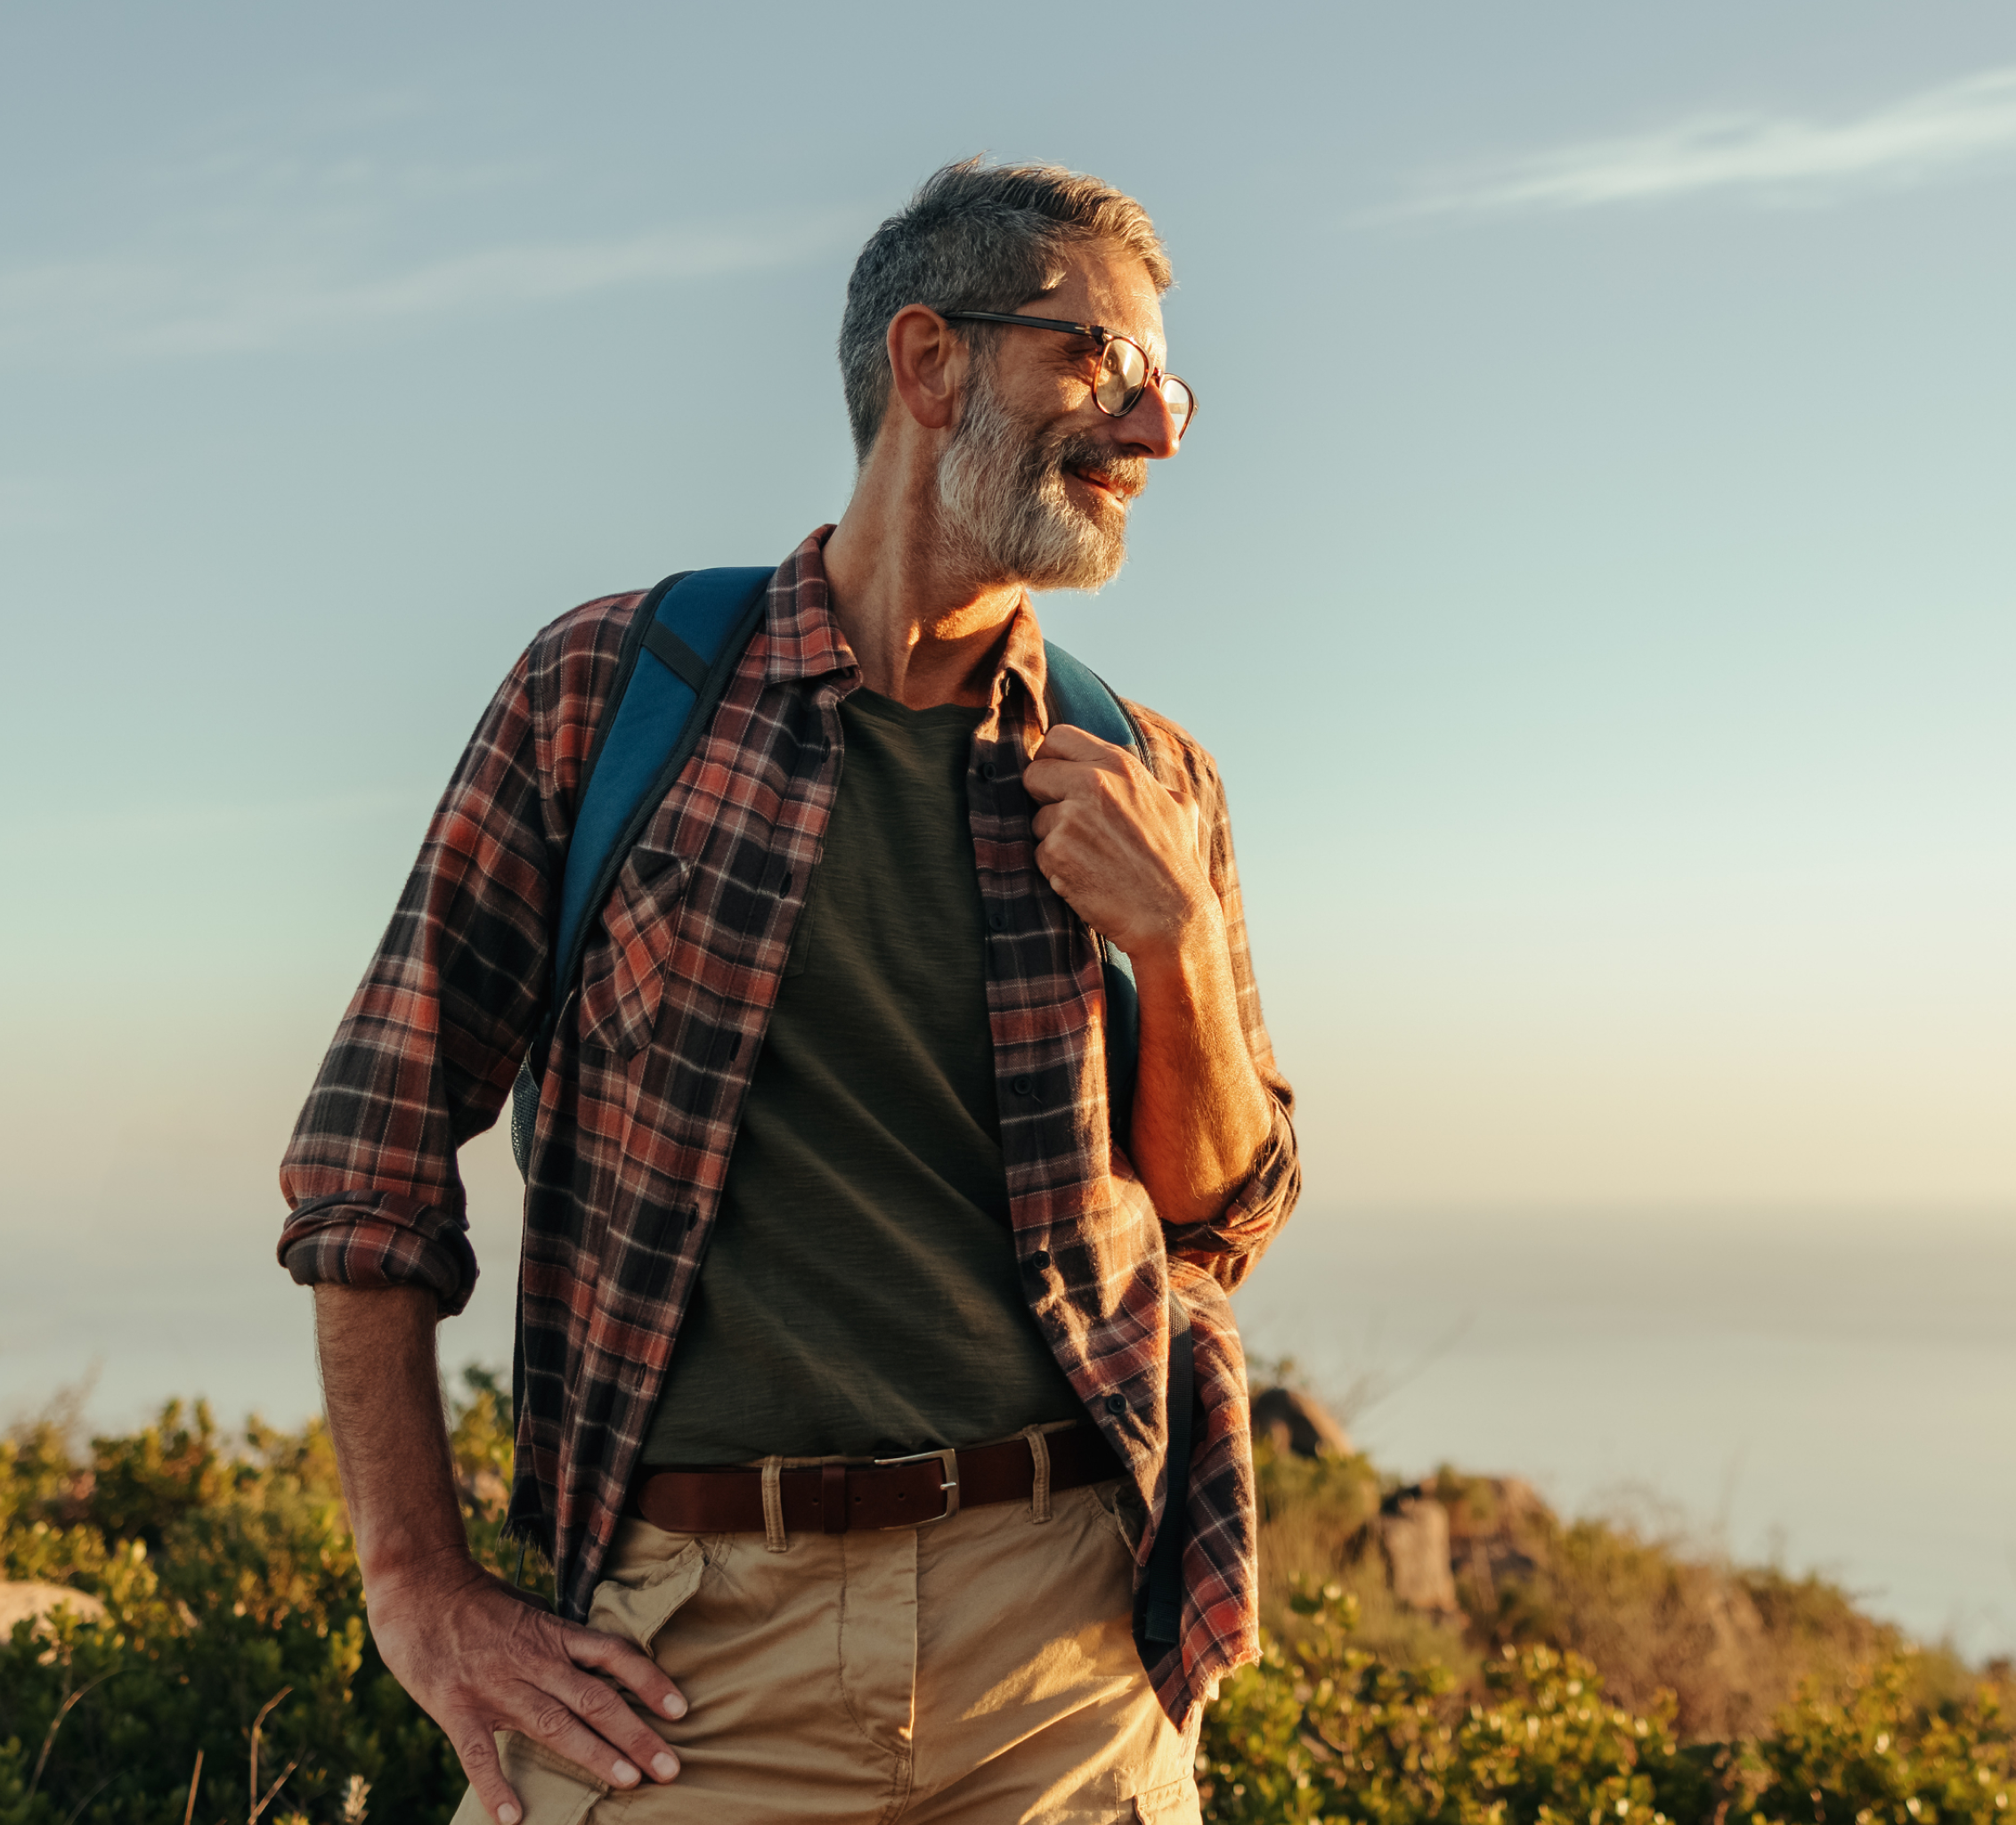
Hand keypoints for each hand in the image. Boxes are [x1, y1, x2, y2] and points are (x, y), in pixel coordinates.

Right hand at [367, 1548, 685, 1823]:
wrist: (419, 1589)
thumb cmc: (477, 1600)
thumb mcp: (529, 1610)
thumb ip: (559, 1636)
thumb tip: (593, 1655)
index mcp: (554, 1635)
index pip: (614, 1656)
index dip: (650, 1681)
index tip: (681, 1709)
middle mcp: (534, 1662)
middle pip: (596, 1699)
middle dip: (636, 1735)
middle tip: (670, 1767)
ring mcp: (497, 1687)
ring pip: (555, 1725)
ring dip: (594, 1755)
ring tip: (628, 1782)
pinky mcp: (456, 1708)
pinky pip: (479, 1754)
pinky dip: (495, 1786)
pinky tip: (514, 1818)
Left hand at [1023, 723, 1210, 959]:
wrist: (1172, 916)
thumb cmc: (1177, 863)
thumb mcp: (1178, 806)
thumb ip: (1148, 783)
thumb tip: (1133, 776)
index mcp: (1119, 765)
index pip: (1058, 738)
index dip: (1053, 760)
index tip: (1058, 780)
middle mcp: (1092, 783)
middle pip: (1034, 774)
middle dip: (1044, 798)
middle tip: (1069, 824)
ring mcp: (1071, 817)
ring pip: (1036, 819)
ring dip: (1055, 839)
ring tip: (1092, 859)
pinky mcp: (1056, 852)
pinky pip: (1039, 853)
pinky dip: (1056, 868)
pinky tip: (1087, 878)